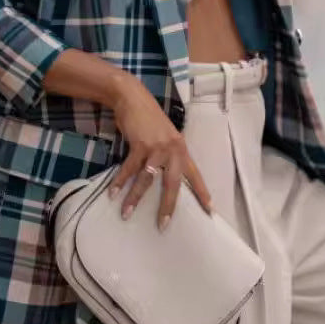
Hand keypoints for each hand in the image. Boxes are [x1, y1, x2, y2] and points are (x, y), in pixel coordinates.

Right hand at [108, 73, 212, 229]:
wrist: (134, 99)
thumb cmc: (149, 120)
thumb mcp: (166, 137)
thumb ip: (169, 155)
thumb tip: (166, 177)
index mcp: (181, 149)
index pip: (195, 175)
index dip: (203, 193)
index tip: (211, 211)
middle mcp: (173, 150)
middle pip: (173, 184)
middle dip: (168, 206)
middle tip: (163, 225)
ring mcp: (157, 147)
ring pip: (147, 180)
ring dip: (134, 198)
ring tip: (126, 214)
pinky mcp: (141, 144)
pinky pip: (130, 169)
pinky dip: (120, 182)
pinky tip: (113, 193)